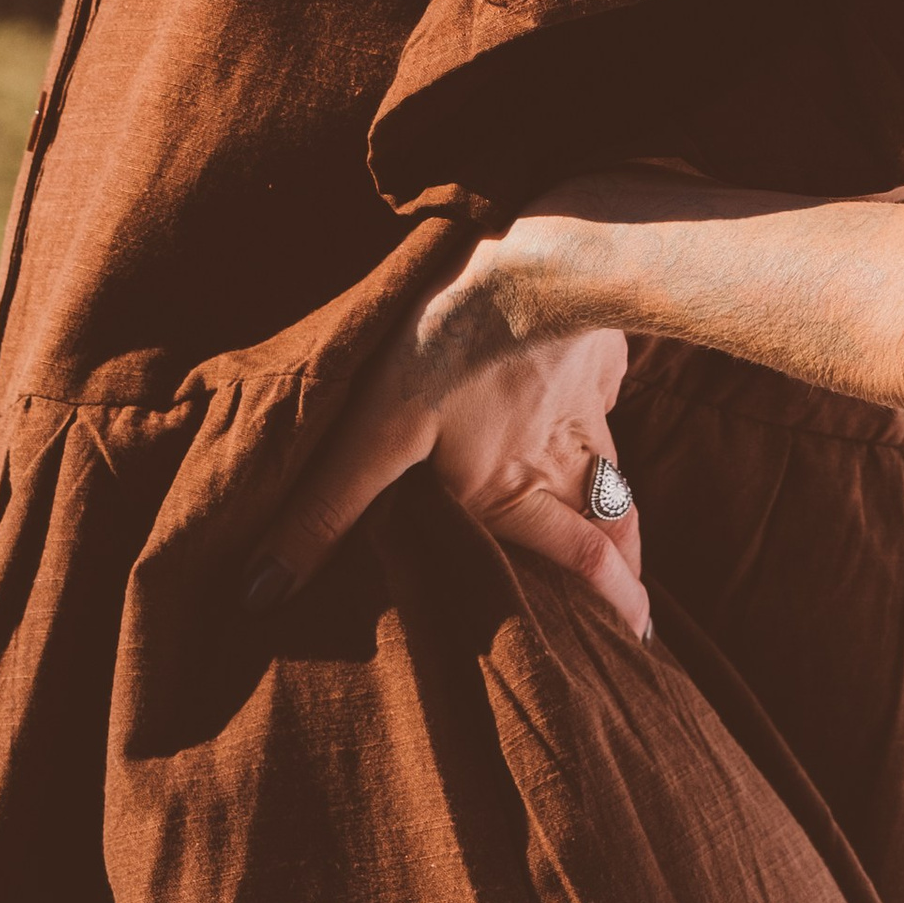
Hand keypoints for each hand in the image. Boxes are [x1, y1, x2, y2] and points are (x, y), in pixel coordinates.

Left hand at [245, 218, 648, 639]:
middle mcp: (562, 461)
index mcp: (514, 491)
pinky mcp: (597, 356)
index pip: (581, 566)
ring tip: (628, 543)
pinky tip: (596, 411)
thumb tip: (265, 591)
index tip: (636, 644)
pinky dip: (607, 424)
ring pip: (616, 477)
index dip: (611, 608)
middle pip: (610, 531)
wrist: (539, 258)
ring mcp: (587, 407)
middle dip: (624, 576)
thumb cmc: (456, 343)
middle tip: (639, 616)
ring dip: (623, 517)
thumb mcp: (380, 428)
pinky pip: (609, 403)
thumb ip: (331, 508)